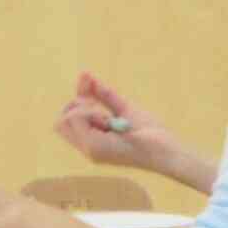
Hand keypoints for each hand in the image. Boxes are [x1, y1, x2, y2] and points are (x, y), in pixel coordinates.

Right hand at [52, 72, 179, 174]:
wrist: (167, 151)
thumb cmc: (151, 134)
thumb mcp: (125, 108)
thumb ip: (105, 95)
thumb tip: (87, 76)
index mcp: (94, 141)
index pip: (67, 119)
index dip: (76, 101)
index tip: (93, 92)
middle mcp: (88, 148)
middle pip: (60, 121)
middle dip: (76, 106)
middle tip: (100, 108)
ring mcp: (90, 149)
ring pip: (64, 119)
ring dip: (84, 109)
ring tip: (107, 117)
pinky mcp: (95, 147)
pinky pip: (76, 120)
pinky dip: (89, 112)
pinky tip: (108, 119)